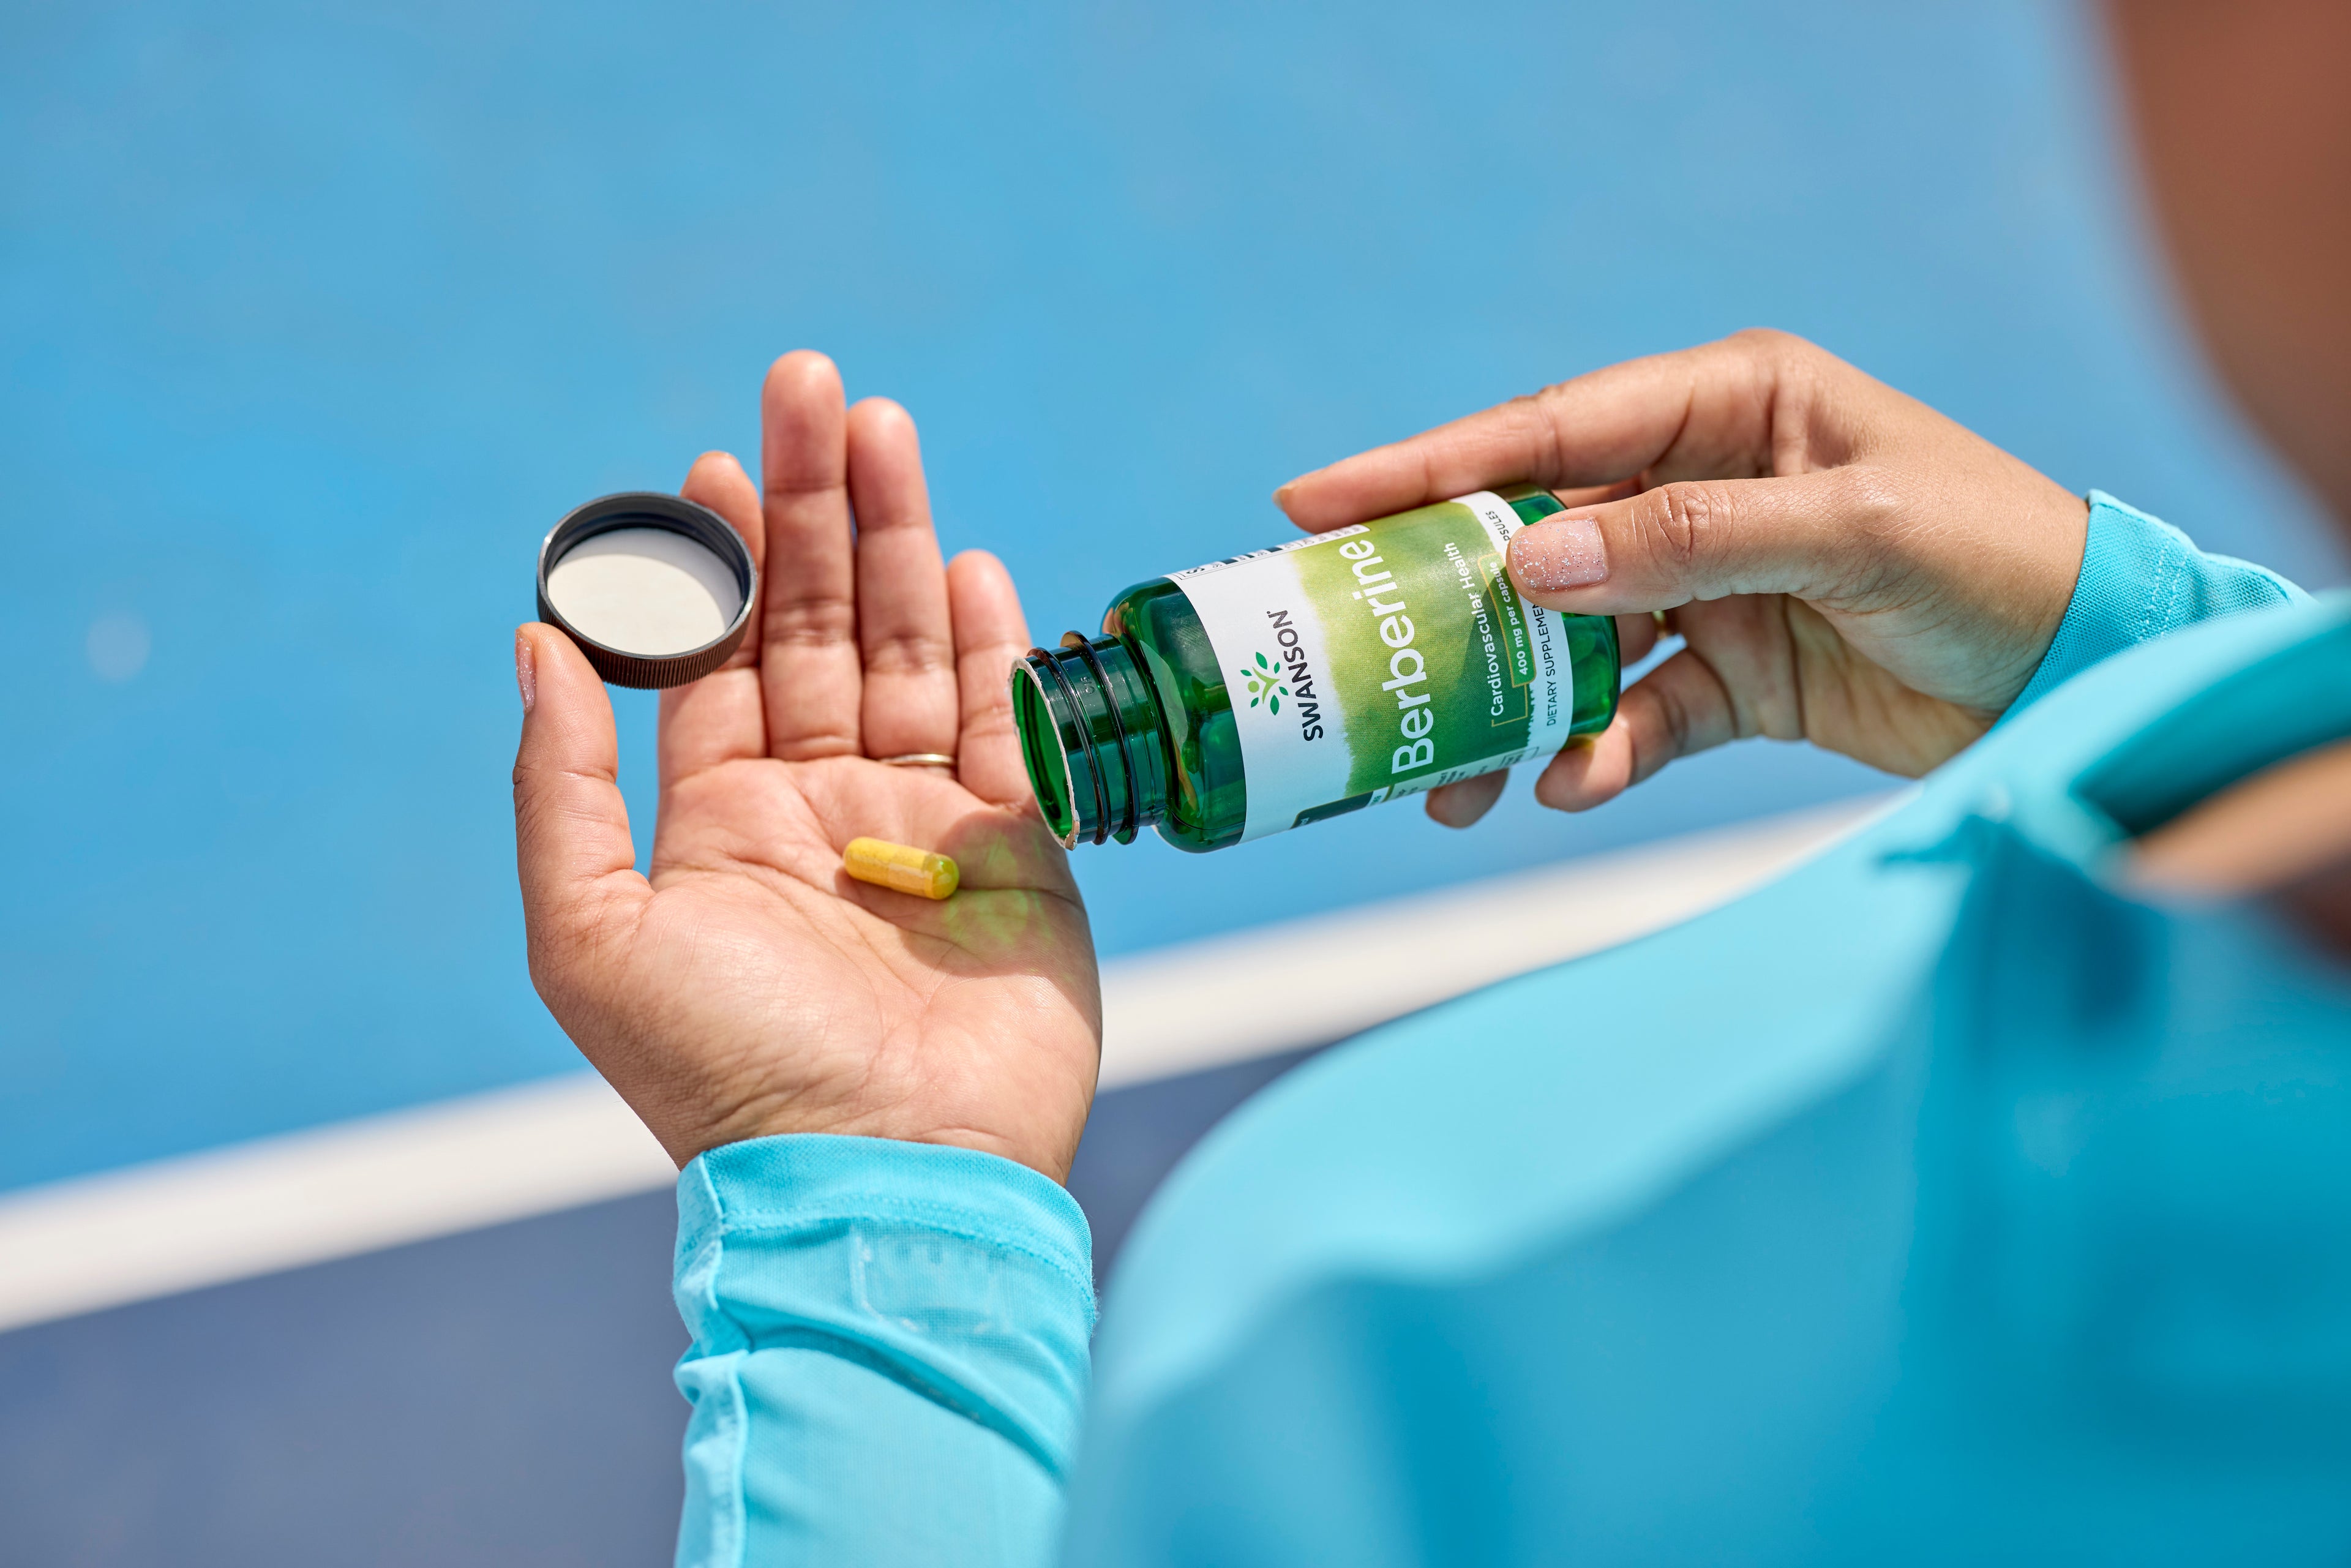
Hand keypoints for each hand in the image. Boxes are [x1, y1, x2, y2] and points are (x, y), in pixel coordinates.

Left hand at [512, 353, 1098, 1180]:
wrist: (890, 1179)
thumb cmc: (729, 1072)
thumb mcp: (591, 932)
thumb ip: (562, 782)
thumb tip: (537, 638)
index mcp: (724, 824)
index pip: (725, 659)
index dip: (723, 558)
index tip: (715, 458)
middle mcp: (825, 810)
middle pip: (824, 627)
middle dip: (817, 509)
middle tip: (813, 385)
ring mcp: (928, 826)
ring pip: (913, 652)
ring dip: (900, 539)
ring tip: (883, 429)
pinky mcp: (1023, 853)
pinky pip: (1007, 726)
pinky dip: (990, 643)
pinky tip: (969, 563)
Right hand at [1275, 330, 2089, 825]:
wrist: (2091, 675)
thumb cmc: (1996, 560)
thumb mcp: (1853, 531)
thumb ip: (1690, 541)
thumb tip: (1529, 560)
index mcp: (1729, 405)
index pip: (1548, 431)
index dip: (1425, 466)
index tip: (1311, 503)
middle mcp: (1702, 487)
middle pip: (1536, 542)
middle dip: (1451, 611)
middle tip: (1357, 664)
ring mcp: (1708, 586)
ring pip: (1568, 644)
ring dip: (1510, 708)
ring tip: (1454, 781)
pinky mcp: (1730, 677)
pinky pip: (1631, 716)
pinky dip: (1595, 753)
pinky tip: (1571, 787)